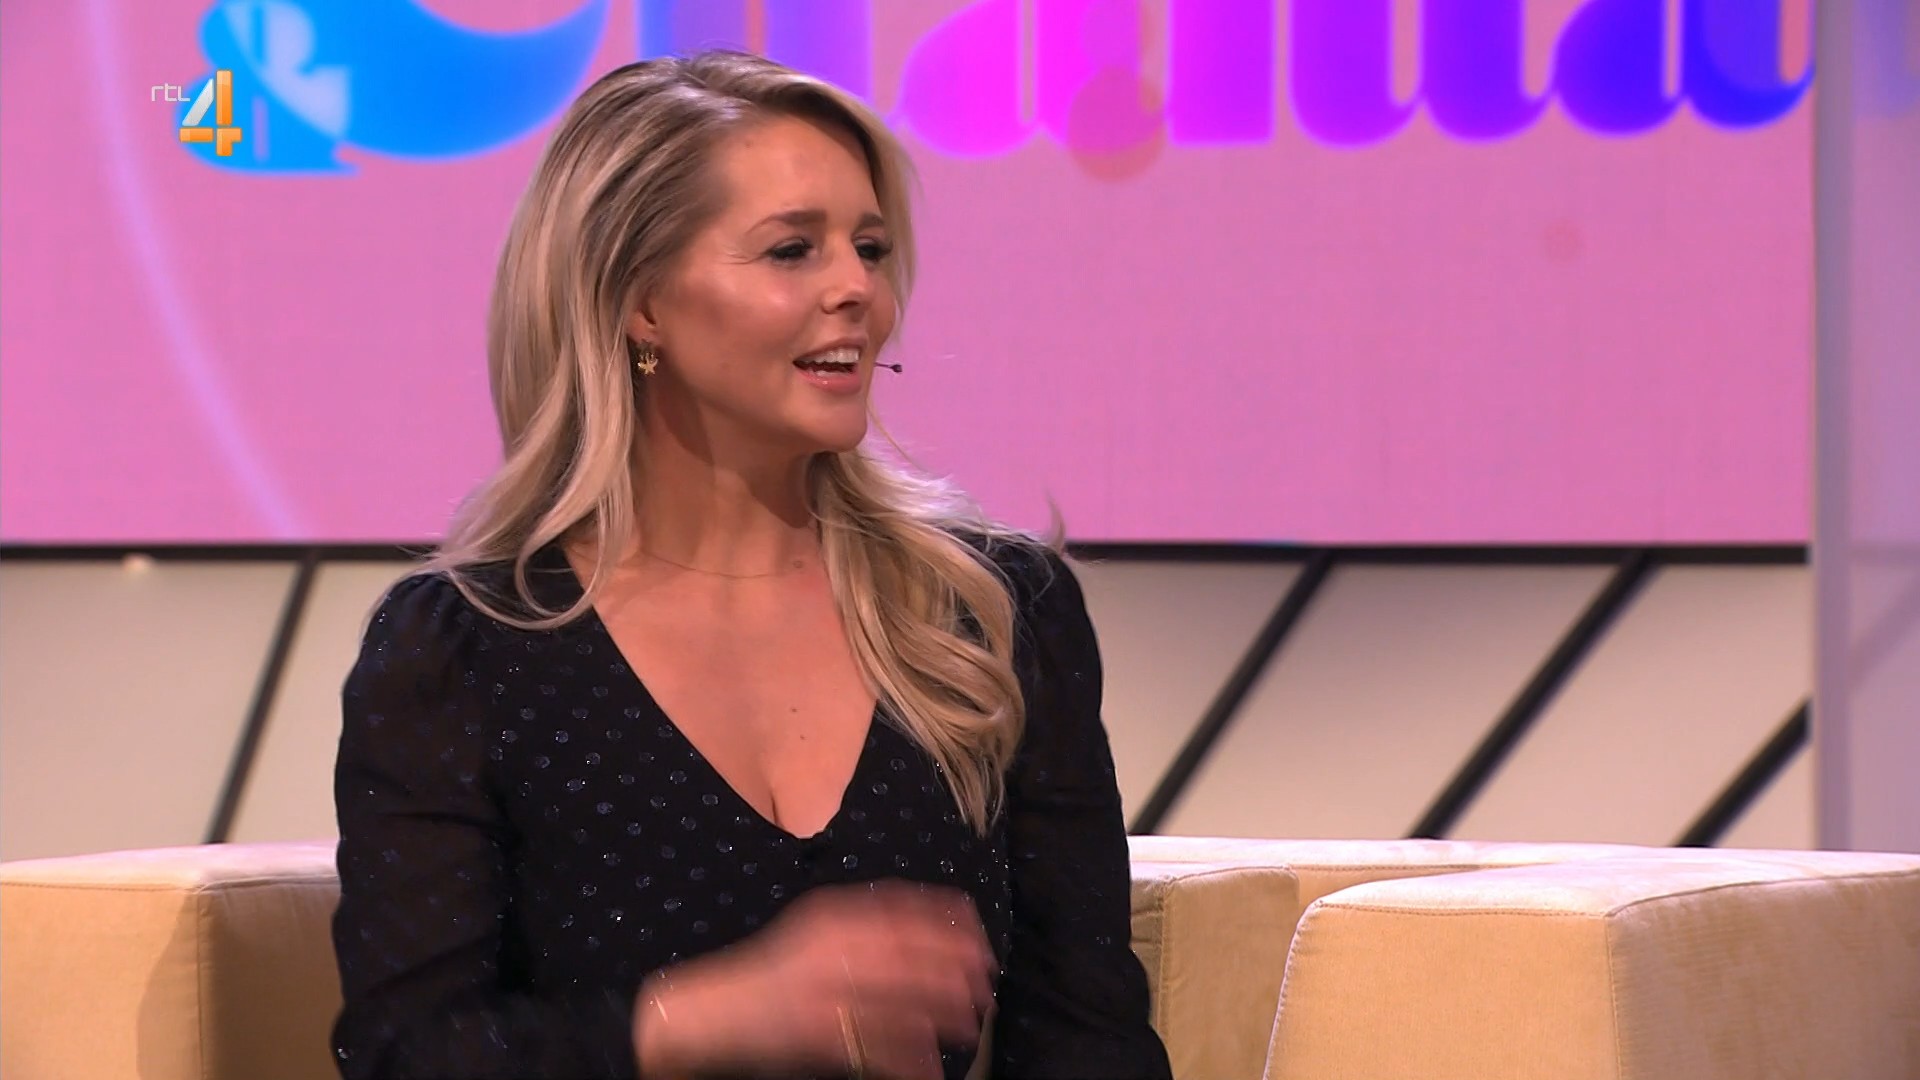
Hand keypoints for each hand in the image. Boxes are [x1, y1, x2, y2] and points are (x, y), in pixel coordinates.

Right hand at [633, 881, 995, 1078]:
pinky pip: (875, 1045)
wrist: (713, 1010)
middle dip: (954, 967)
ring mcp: (824, 989)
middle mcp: (831, 946)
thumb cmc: (772, 974)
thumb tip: (930, 930)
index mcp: (832, 915)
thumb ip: (865, 930)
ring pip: (900, 999)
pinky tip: (930, 1067)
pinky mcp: (817, 1031)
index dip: (947, 920)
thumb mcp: (817, 934)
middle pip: (909, 952)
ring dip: (941, 1011)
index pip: (902, 907)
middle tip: (985, 980)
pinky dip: (907, 1058)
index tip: (978, 932)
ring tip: (970, 1022)